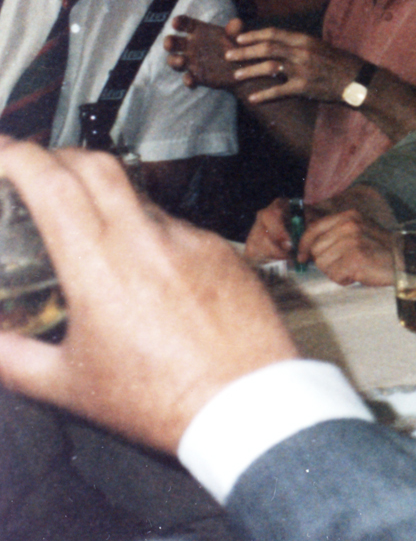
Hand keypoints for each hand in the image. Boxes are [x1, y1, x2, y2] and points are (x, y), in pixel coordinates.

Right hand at [0, 140, 298, 453]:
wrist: (248, 404)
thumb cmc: (161, 400)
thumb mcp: (67, 386)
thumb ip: (10, 357)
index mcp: (100, 265)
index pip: (51, 181)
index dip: (17, 156)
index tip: (2, 154)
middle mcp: (147, 239)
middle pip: (95, 164)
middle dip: (58, 157)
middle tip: (36, 174)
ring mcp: (191, 239)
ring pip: (138, 195)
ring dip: (106, 199)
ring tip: (90, 230)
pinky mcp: (223, 249)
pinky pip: (178, 225)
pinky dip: (150, 232)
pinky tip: (146, 267)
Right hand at [163, 16, 244, 89]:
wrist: (243, 69)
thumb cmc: (238, 47)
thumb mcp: (238, 38)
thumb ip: (235, 31)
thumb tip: (237, 22)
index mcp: (199, 31)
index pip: (185, 24)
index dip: (178, 22)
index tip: (175, 22)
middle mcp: (191, 45)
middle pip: (174, 42)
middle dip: (169, 42)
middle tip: (169, 43)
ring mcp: (191, 61)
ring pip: (174, 59)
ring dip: (174, 60)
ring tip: (181, 61)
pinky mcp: (196, 75)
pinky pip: (188, 77)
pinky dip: (188, 79)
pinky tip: (191, 80)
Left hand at [225, 27, 364, 105]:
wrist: (357, 80)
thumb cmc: (338, 63)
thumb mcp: (319, 46)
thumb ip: (298, 44)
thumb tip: (276, 43)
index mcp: (304, 39)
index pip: (273, 33)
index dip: (254, 35)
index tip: (238, 38)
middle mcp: (301, 52)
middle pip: (266, 48)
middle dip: (244, 52)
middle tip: (228, 55)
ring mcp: (302, 70)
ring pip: (269, 67)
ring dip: (249, 71)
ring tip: (235, 75)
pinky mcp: (304, 87)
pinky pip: (279, 91)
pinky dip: (264, 96)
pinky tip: (252, 99)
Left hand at [300, 209, 394, 285]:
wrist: (406, 259)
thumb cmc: (381, 249)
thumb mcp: (359, 230)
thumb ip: (336, 233)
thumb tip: (308, 248)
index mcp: (349, 216)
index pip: (314, 229)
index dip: (304, 245)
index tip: (302, 256)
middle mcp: (349, 225)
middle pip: (316, 250)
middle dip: (326, 261)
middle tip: (346, 263)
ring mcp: (351, 241)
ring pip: (323, 264)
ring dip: (336, 271)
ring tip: (354, 267)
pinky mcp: (354, 259)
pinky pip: (334, 275)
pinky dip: (344, 279)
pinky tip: (358, 273)